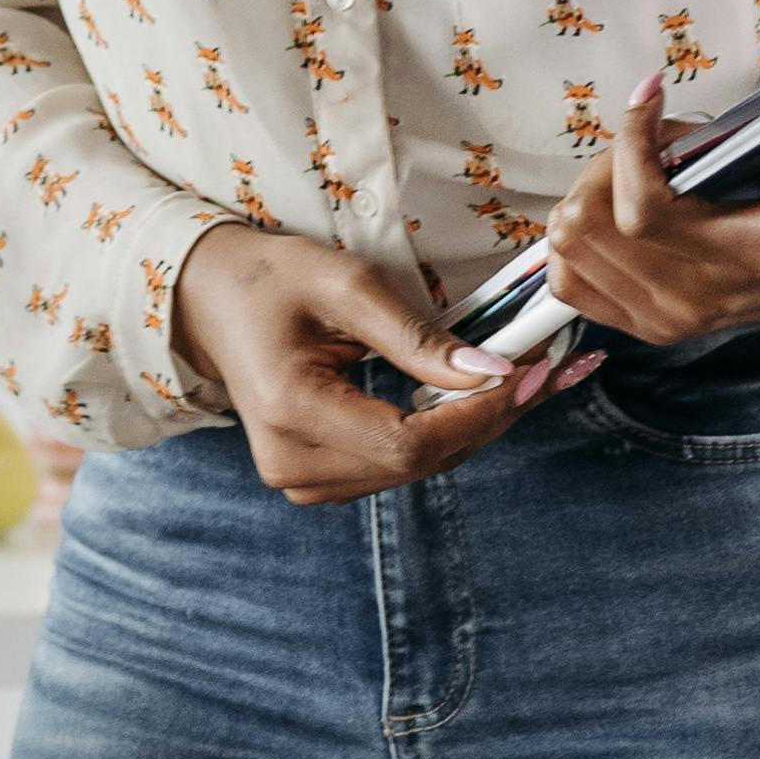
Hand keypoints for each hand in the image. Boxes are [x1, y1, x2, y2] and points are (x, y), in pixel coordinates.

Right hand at [172, 223, 547, 510]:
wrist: (208, 299)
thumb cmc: (272, 278)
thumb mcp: (347, 286)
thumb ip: (419, 337)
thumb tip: (493, 373)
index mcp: (291, 413)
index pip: (409, 443)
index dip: (479, 416)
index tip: (532, 372)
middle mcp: (291, 464)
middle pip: (421, 463)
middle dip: (493, 417)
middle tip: (551, 368)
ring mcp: (300, 480)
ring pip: (418, 470)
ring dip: (478, 428)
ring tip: (530, 380)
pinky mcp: (316, 478)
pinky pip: (399, 465)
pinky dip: (447, 434)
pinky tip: (485, 401)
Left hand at [536, 79, 759, 350]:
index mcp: (740, 260)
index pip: (643, 211)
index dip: (629, 145)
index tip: (649, 95)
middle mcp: (691, 299)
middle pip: (590, 224)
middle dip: (606, 163)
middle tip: (646, 139)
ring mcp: (661, 319)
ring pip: (569, 247)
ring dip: (588, 195)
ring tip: (633, 171)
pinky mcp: (642, 325)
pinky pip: (568, 280)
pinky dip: (575, 238)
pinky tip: (611, 208)